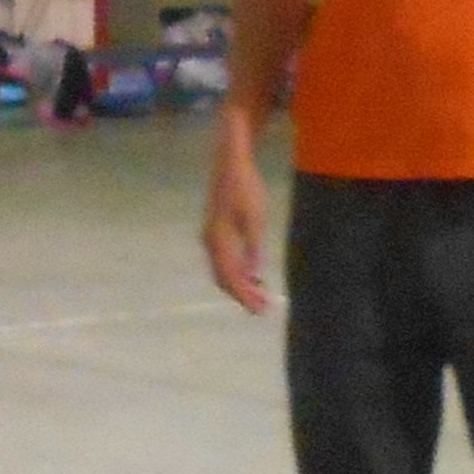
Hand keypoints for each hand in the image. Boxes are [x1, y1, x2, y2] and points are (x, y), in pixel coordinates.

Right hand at [200, 125, 271, 313]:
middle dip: (242, 296)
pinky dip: (236, 273)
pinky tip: (253, 276)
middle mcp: (210, 242)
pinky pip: (223, 261)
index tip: (261, 309)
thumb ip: (253, 247)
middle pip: (224, 278)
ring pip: (223, 271)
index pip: (231, 277)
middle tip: (262, 310)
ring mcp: (211, 237)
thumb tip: (254, 274)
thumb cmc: (246, 187)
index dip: (246, 296)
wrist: (231, 164)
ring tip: (260, 297)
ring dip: (240, 286)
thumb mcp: (255, 218)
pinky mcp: (215, 232)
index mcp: (219, 240)